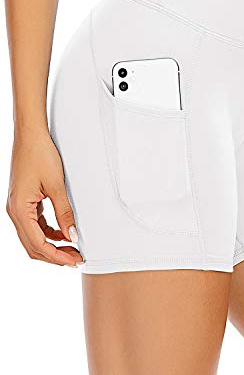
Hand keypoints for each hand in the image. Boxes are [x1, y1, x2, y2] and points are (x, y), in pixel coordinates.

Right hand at [7, 130, 82, 266]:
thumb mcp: (57, 186)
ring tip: (72, 247)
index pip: (38, 244)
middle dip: (55, 255)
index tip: (74, 261)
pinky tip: (63, 232)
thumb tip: (73, 235)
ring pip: (33, 236)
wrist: (30, 136)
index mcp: (19, 210)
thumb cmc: (40, 155)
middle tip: (76, 258)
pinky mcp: (24, 201)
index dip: (57, 256)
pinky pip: (34, 224)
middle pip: (33, 245)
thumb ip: (65, 213)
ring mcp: (18, 207)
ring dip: (52, 244)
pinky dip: (48, 232)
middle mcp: (15, 211)